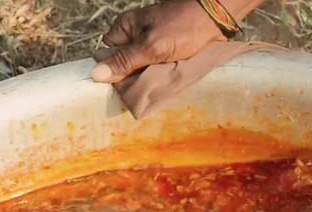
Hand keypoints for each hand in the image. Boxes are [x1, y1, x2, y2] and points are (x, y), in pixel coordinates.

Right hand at [91, 0, 225, 83]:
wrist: (215, 20)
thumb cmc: (182, 28)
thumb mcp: (151, 47)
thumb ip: (125, 61)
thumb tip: (95, 74)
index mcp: (125, 28)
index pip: (108, 55)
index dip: (113, 72)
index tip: (121, 89)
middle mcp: (135, 36)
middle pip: (126, 65)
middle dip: (133, 79)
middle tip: (142, 91)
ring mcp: (152, 44)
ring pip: (142, 69)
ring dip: (148, 80)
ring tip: (155, 90)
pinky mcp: (167, 52)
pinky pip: (157, 69)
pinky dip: (161, 78)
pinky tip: (165, 86)